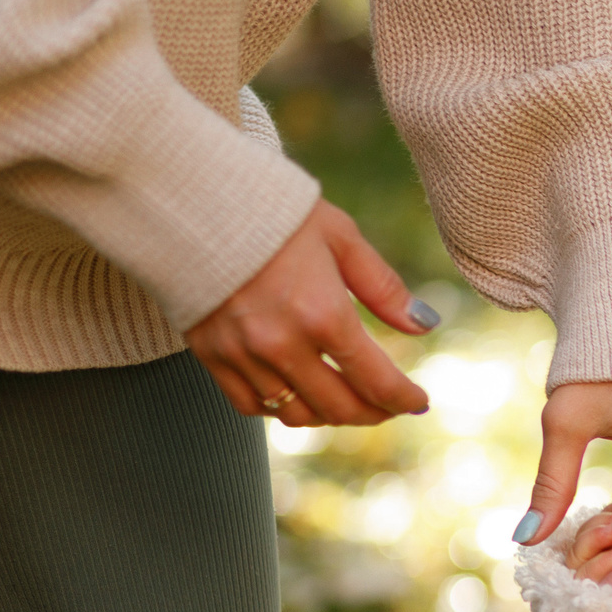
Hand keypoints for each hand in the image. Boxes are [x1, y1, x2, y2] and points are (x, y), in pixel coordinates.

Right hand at [185, 200, 435, 424]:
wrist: (188, 196)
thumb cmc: (272, 209)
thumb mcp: (340, 237)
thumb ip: (383, 288)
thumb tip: (424, 326)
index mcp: (322, 313)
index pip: (376, 382)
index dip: (403, 399)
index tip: (417, 401)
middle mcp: (281, 344)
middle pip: (339, 408)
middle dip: (372, 413)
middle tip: (387, 407)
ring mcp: (242, 354)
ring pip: (296, 414)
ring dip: (329, 415)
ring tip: (347, 400)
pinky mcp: (209, 356)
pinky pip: (251, 406)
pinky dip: (281, 409)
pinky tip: (298, 394)